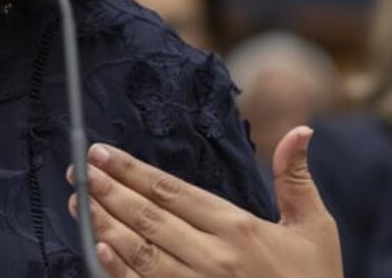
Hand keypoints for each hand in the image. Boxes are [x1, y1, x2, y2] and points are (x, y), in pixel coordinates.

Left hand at [66, 127, 341, 277]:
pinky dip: (118, 270)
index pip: (171, 191)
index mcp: (239, 228)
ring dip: (104, 224)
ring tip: (78, 203)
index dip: (131, 171)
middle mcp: (214, 257)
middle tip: (77, 171)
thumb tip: (301, 128)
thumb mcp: (315, 229)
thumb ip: (295, 178)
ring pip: (140, 251)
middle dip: (107, 191)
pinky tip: (96, 250)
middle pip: (148, 216)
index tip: (101, 153)